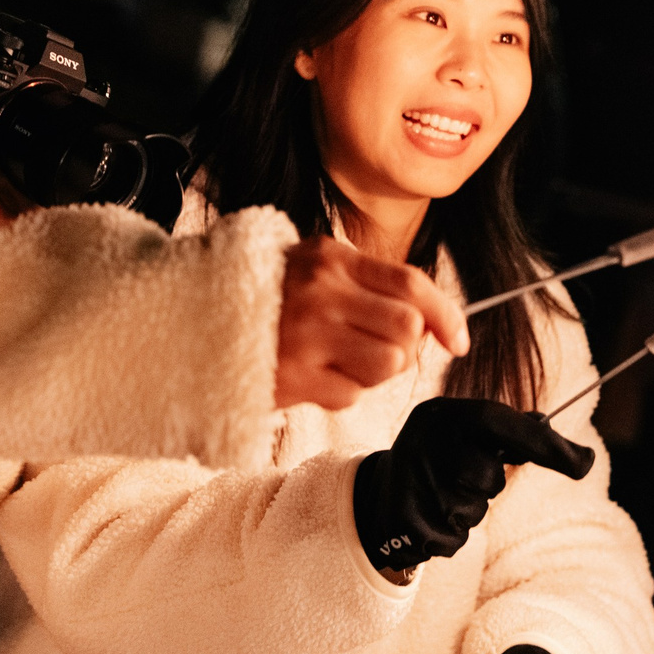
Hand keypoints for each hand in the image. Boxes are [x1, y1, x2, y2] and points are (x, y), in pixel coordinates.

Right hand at [275, 237, 468, 409]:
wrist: (194, 320)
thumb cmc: (267, 296)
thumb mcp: (314, 268)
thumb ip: (370, 287)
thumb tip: (430, 325)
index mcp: (331, 259)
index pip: (411, 284)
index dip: (447, 314)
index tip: (458, 340)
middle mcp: (321, 292)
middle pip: (407, 328)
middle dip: (406, 347)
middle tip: (379, 349)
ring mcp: (306, 335)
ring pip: (387, 365)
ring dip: (375, 372)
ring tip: (343, 362)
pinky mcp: (293, 377)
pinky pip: (351, 394)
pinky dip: (341, 391)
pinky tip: (314, 376)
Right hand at [352, 398, 592, 577]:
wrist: (376, 495)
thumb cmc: (439, 458)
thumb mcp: (468, 433)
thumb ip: (517, 435)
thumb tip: (581, 457)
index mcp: (441, 414)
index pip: (500, 422)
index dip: (543, 445)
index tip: (583, 464)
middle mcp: (423, 442)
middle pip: (489, 478)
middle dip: (484, 487)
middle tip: (460, 479)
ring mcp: (411, 484)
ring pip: (472, 511)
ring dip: (466, 512)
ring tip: (439, 497)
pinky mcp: (406, 522)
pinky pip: (456, 540)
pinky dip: (450, 536)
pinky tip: (430, 519)